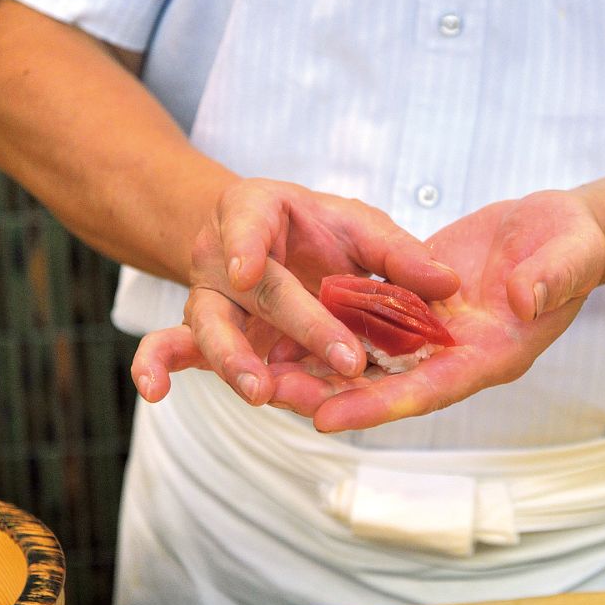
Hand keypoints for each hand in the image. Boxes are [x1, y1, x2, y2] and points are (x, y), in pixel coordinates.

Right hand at [131, 178, 459, 404]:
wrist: (264, 237)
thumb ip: (397, 252)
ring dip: (234, 362)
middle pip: (254, 292)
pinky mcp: (204, 334)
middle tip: (345, 356)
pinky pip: (171, 349)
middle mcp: (221, 255)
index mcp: (255, 211)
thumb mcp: (356, 226)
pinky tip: (154, 393)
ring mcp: (208, 298)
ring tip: (262, 392)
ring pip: (208, 329)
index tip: (248, 268)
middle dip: (300, 325)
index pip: (249, 223)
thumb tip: (449, 283)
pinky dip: (155, 368)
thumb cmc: (314, 229)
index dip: (246, 245)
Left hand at [266, 189, 604, 429]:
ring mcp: (435, 334)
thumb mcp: (571, 254)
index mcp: (494, 354)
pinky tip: (283, 327)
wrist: (558, 230)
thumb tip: (523, 298)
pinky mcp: (417, 307)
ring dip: (320, 368)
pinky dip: (330, 329)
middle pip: (388, 386)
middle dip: (332, 394)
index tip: (329, 419)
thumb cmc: (573, 244)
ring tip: (261, 371)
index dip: (381, 406)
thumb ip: (552, 278)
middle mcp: (457, 355)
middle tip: (272, 396)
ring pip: (369, 360)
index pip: (433, 388)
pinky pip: (369, 322)